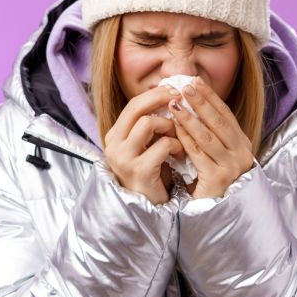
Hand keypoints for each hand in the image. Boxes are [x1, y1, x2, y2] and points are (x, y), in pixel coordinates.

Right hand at [104, 85, 185, 204]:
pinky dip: (177, 145)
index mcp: (115, 136)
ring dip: (170, 125)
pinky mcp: (140, 171)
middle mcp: (114, 145)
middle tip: (180, 98)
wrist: (148, 207)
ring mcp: (124, 158)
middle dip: (161, 99)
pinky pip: (163, 145)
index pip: (133, 105)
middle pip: (136, 108)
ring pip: (148, 123)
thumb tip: (171, 97)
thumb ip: (152, 126)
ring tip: (179, 136)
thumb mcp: (146, 146)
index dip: (155, 94)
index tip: (174, 89)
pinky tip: (182, 154)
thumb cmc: (152, 174)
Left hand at [169, 77, 255, 198]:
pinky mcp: (218, 179)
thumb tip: (190, 104)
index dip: (211, 97)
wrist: (218, 213)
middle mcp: (241, 154)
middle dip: (202, 102)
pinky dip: (186, 138)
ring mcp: (231, 167)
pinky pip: (198, 154)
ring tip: (175, 103)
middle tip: (185, 85)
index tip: (196, 81)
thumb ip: (209, 135)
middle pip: (219, 122)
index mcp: (242, 145)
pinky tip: (175, 127)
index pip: (226, 115)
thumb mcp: (216, 155)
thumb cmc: (213, 182)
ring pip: (208, 136)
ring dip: (190, 117)